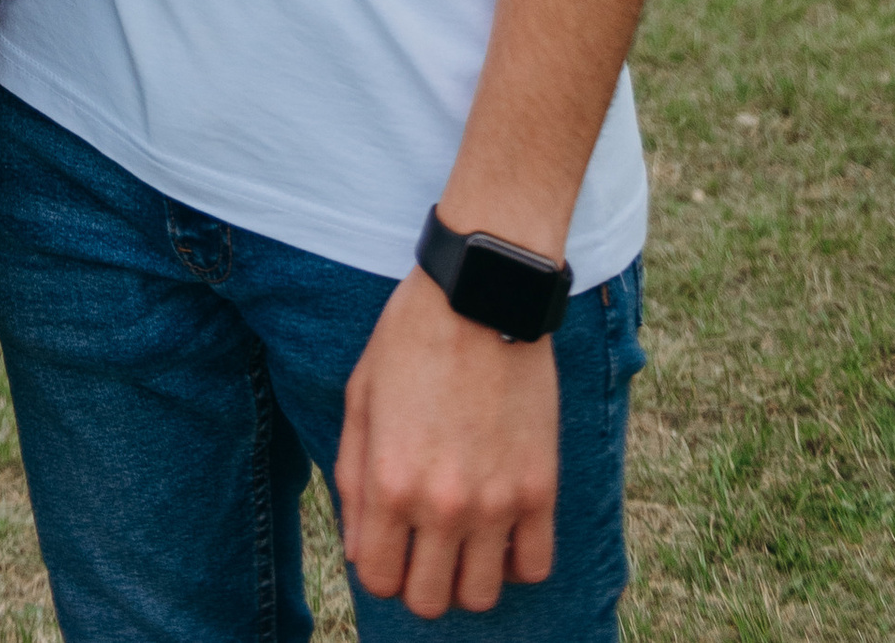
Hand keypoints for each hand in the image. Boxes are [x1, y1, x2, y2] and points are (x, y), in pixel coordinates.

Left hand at [335, 268, 558, 618]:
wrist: (482, 293)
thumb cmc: (411, 338)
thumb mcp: (360, 399)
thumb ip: (353, 481)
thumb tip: (360, 549)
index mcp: (390, 483)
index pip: (379, 580)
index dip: (380, 568)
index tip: (389, 544)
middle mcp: (443, 505)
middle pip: (430, 600)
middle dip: (419, 580)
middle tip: (424, 544)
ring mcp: (497, 502)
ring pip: (482, 596)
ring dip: (468, 576)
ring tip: (463, 539)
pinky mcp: (541, 488)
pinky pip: (535, 567)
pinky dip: (517, 560)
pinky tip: (503, 528)